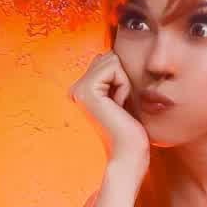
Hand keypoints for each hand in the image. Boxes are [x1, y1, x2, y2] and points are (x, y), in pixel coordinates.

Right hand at [68, 50, 149, 175]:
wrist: (128, 153)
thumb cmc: (131, 128)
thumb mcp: (122, 96)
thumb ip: (114, 76)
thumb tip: (113, 53)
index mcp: (81, 90)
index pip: (106, 60)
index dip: (122, 78)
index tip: (120, 104)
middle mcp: (75, 89)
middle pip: (108, 57)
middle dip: (122, 78)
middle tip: (120, 106)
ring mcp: (78, 90)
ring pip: (112, 60)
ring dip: (124, 82)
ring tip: (119, 106)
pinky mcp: (87, 91)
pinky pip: (115, 68)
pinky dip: (124, 85)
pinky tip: (119, 106)